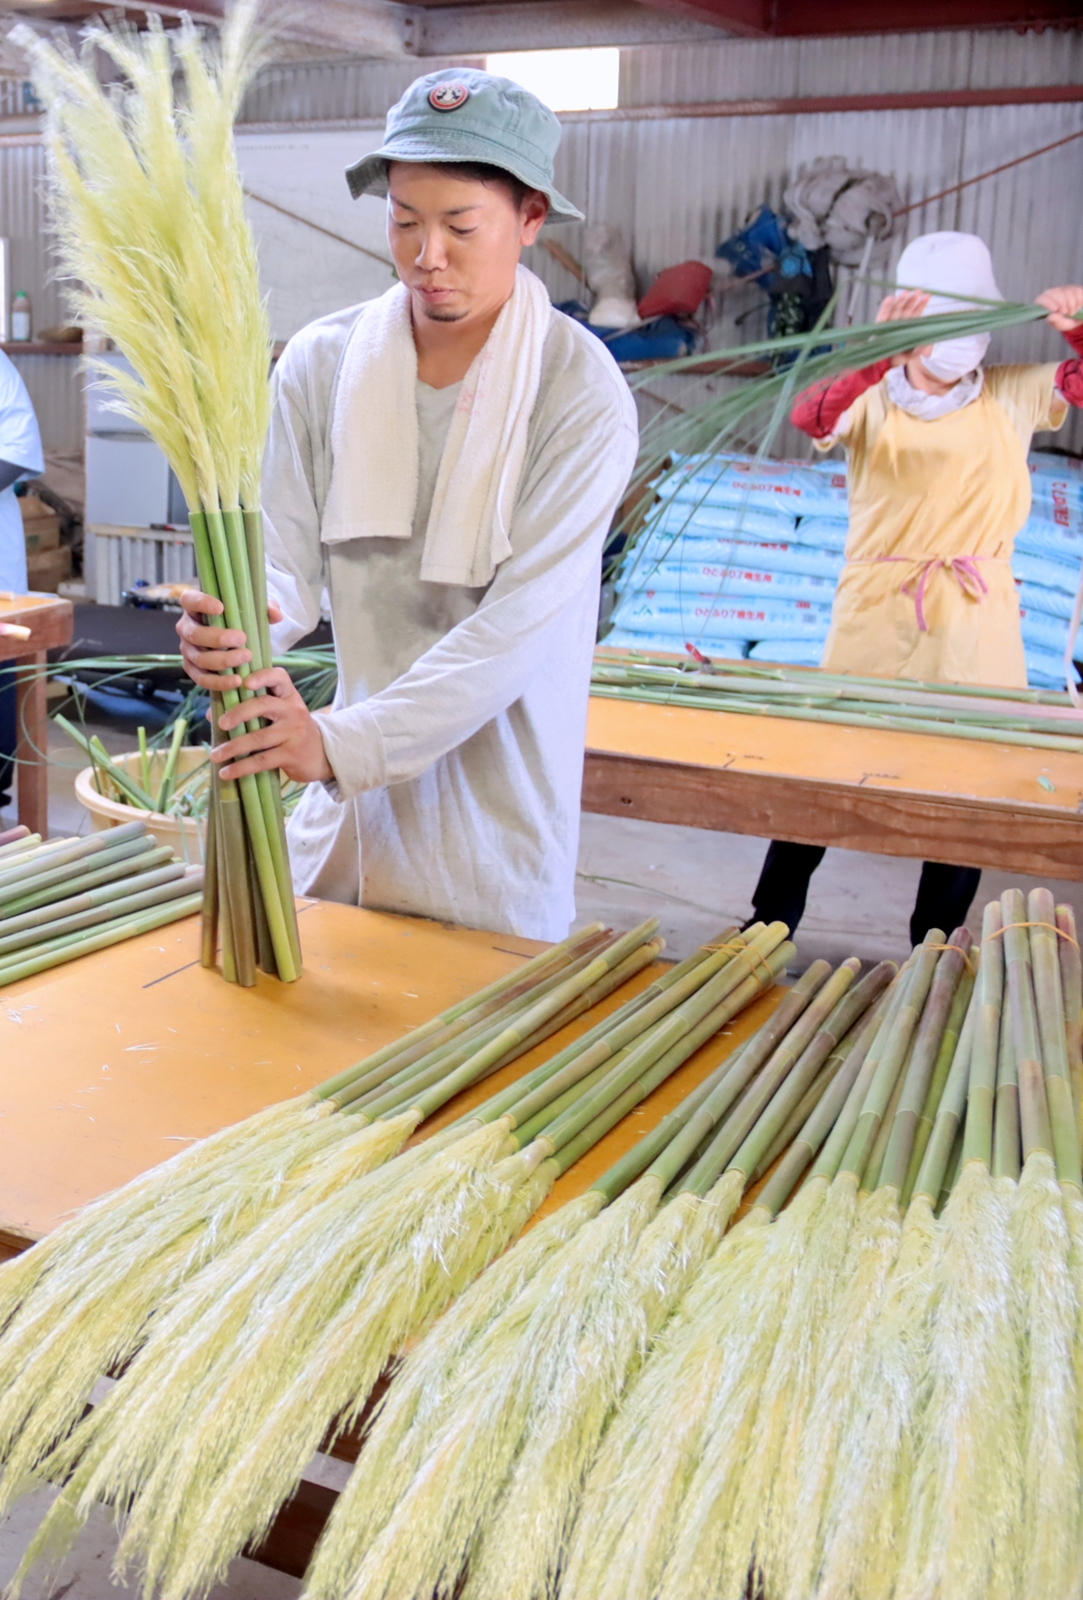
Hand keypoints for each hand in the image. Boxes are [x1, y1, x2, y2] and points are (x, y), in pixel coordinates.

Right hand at [175, 589, 282, 690]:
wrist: (238, 643)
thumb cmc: (241, 620)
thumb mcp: (253, 610)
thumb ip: (265, 608)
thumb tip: (276, 615)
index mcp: (195, 607)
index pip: (190, 600)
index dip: (202, 603)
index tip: (221, 608)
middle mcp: (186, 628)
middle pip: (195, 634)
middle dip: (218, 638)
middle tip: (242, 639)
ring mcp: (188, 650)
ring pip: (199, 658)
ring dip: (222, 660)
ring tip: (246, 657)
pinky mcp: (193, 670)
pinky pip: (201, 679)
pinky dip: (219, 682)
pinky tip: (237, 680)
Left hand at [212, 667, 332, 783]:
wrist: (323, 755)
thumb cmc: (292, 731)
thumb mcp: (279, 715)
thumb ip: (251, 710)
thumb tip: (211, 714)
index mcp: (288, 696)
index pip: (278, 677)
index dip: (261, 676)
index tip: (244, 683)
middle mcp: (293, 711)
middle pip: (263, 705)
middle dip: (238, 713)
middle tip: (220, 724)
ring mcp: (294, 733)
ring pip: (258, 737)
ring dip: (233, 747)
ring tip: (215, 755)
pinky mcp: (291, 754)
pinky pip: (262, 760)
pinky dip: (241, 767)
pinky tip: (226, 772)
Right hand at [875, 290, 931, 366]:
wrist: (881, 365)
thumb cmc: (896, 359)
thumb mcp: (910, 357)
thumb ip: (919, 351)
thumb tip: (928, 346)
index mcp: (908, 328)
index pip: (915, 314)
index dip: (921, 305)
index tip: (927, 296)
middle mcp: (899, 324)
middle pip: (906, 309)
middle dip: (912, 300)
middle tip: (918, 291)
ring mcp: (889, 324)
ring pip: (895, 310)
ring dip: (900, 300)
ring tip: (906, 293)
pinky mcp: (879, 327)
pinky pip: (882, 315)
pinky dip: (885, 307)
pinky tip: (890, 298)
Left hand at [1036, 285, 1082, 332]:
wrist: (1078, 317)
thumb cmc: (1065, 320)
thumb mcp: (1061, 324)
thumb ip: (1056, 321)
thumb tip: (1050, 317)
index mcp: (1045, 302)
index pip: (1041, 299)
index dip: (1047, 303)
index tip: (1055, 309)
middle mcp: (1054, 293)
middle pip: (1057, 294)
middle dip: (1062, 305)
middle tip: (1065, 313)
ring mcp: (1065, 289)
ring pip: (1068, 294)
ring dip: (1071, 306)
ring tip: (1071, 313)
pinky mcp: (1075, 289)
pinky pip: (1077, 294)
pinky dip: (1078, 303)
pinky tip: (1076, 307)